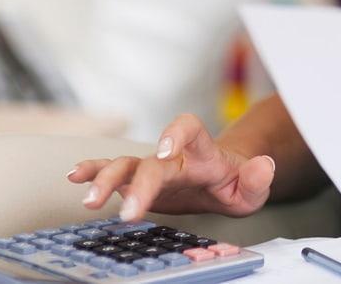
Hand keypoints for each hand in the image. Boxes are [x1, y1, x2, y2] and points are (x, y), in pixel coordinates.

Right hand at [67, 113, 275, 221]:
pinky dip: (94, 172)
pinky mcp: (140, 180)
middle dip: (136, 183)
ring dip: (104, 178)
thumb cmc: (236, 181)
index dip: (175, 134)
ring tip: (87, 197)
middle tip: (126, 210)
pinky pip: (113, 172)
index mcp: (203, 152)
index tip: (164, 152)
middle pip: (150, 159)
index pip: (190, 129)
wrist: (223, 179)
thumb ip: (258, 177)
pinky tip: (76, 178)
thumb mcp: (254, 186)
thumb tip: (264, 166)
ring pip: (125, 164)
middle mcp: (174, 154)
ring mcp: (154, 166)